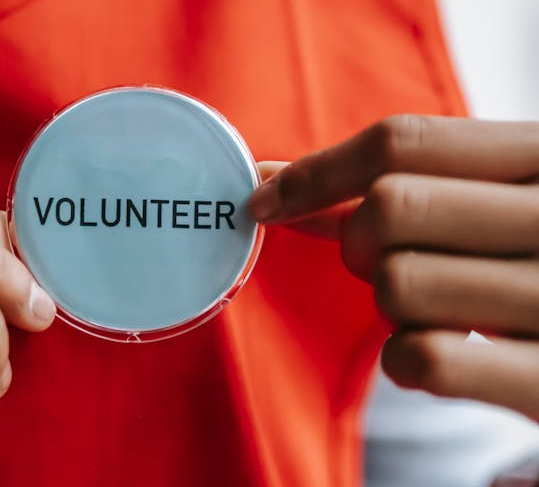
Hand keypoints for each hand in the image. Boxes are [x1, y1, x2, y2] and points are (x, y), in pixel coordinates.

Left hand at [250, 115, 538, 419]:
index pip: (403, 141)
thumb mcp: (495, 204)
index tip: (265, 197)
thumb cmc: (534, 260)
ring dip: (389, 304)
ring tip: (431, 309)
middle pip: (389, 208)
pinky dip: (405, 360)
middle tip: (382, 262)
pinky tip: (435, 354)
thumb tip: (275, 180)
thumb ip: (405, 185)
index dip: (316, 171)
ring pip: (396, 283)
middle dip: (357, 243)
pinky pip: (422, 358)